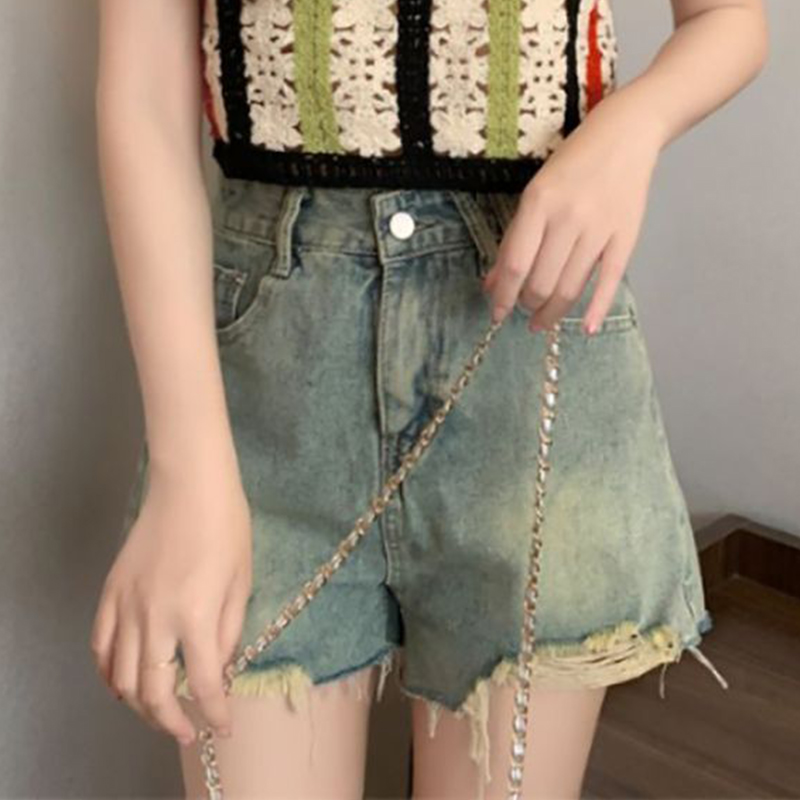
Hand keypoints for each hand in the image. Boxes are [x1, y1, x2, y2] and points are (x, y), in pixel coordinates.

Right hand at [90, 457, 251, 746]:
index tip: (222, 725)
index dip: (215, 713)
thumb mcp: (241, 581)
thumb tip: (218, 667)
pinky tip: (122, 681)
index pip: (204, 684)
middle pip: (152, 693)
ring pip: (120, 677)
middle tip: (186, 731)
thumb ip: (228, 631)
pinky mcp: (110, 593)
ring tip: (158, 710)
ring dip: (139, 705)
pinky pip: (100, 646)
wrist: (190, 486)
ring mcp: (126, 606)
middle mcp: (156, 619)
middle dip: (171, 722)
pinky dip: (108, 673)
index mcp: (196, 616)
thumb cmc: (226, 527)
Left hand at [482, 90, 662, 334]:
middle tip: (523, 311)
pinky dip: (596, 310)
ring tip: (541, 321)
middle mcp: (568, 217)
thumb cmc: (573, 162)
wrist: (626, 133)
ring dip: (552, 313)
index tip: (497, 313)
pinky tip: (585, 329)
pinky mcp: (626, 237)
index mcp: (539, 203)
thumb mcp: (535, 193)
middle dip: (527, 305)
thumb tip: (494, 284)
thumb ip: (514, 239)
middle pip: (541, 282)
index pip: (515, 264)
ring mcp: (599, 229)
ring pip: (570, 288)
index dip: (503, 297)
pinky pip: (608, 282)